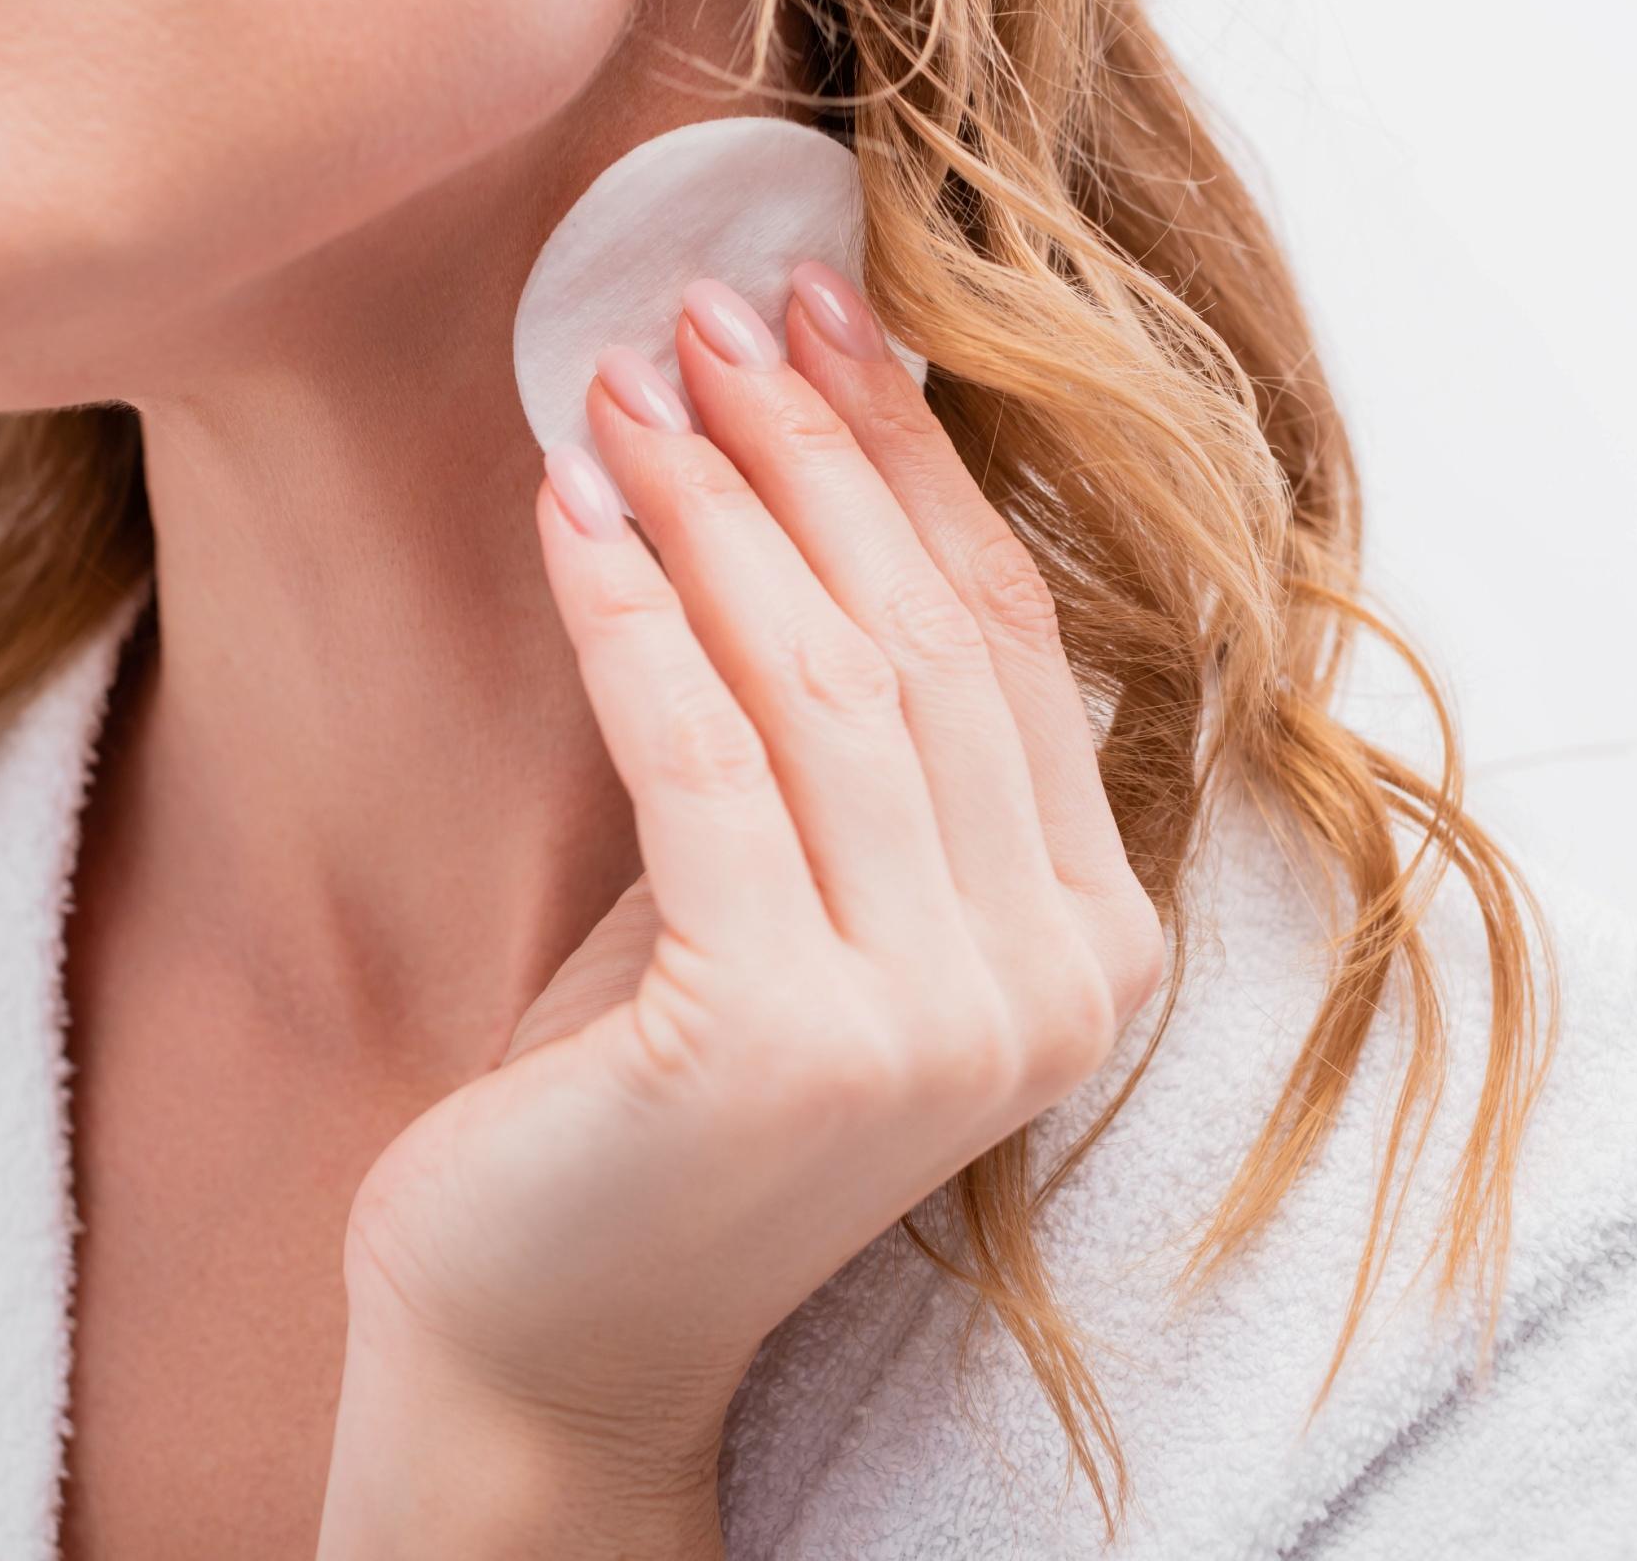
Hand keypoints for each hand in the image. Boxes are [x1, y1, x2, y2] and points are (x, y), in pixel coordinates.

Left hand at [318, 262, 1165, 1557]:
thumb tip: (809, 461)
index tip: (826, 321)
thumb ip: (843, 727)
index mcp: (1089, 939)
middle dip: (812, 451)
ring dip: (716, 505)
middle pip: (927, 641)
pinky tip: (566, 507)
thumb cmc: (658, 1082)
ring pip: (828, 682)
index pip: (1009, 642)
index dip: (915, 465)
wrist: (547, 1325)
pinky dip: (631, 613)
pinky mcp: (785, 1033)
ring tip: (623, 384)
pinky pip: (702, 758)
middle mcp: (1051, 984)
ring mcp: (937, 1020)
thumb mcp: (792, 884)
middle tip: (711, 310)